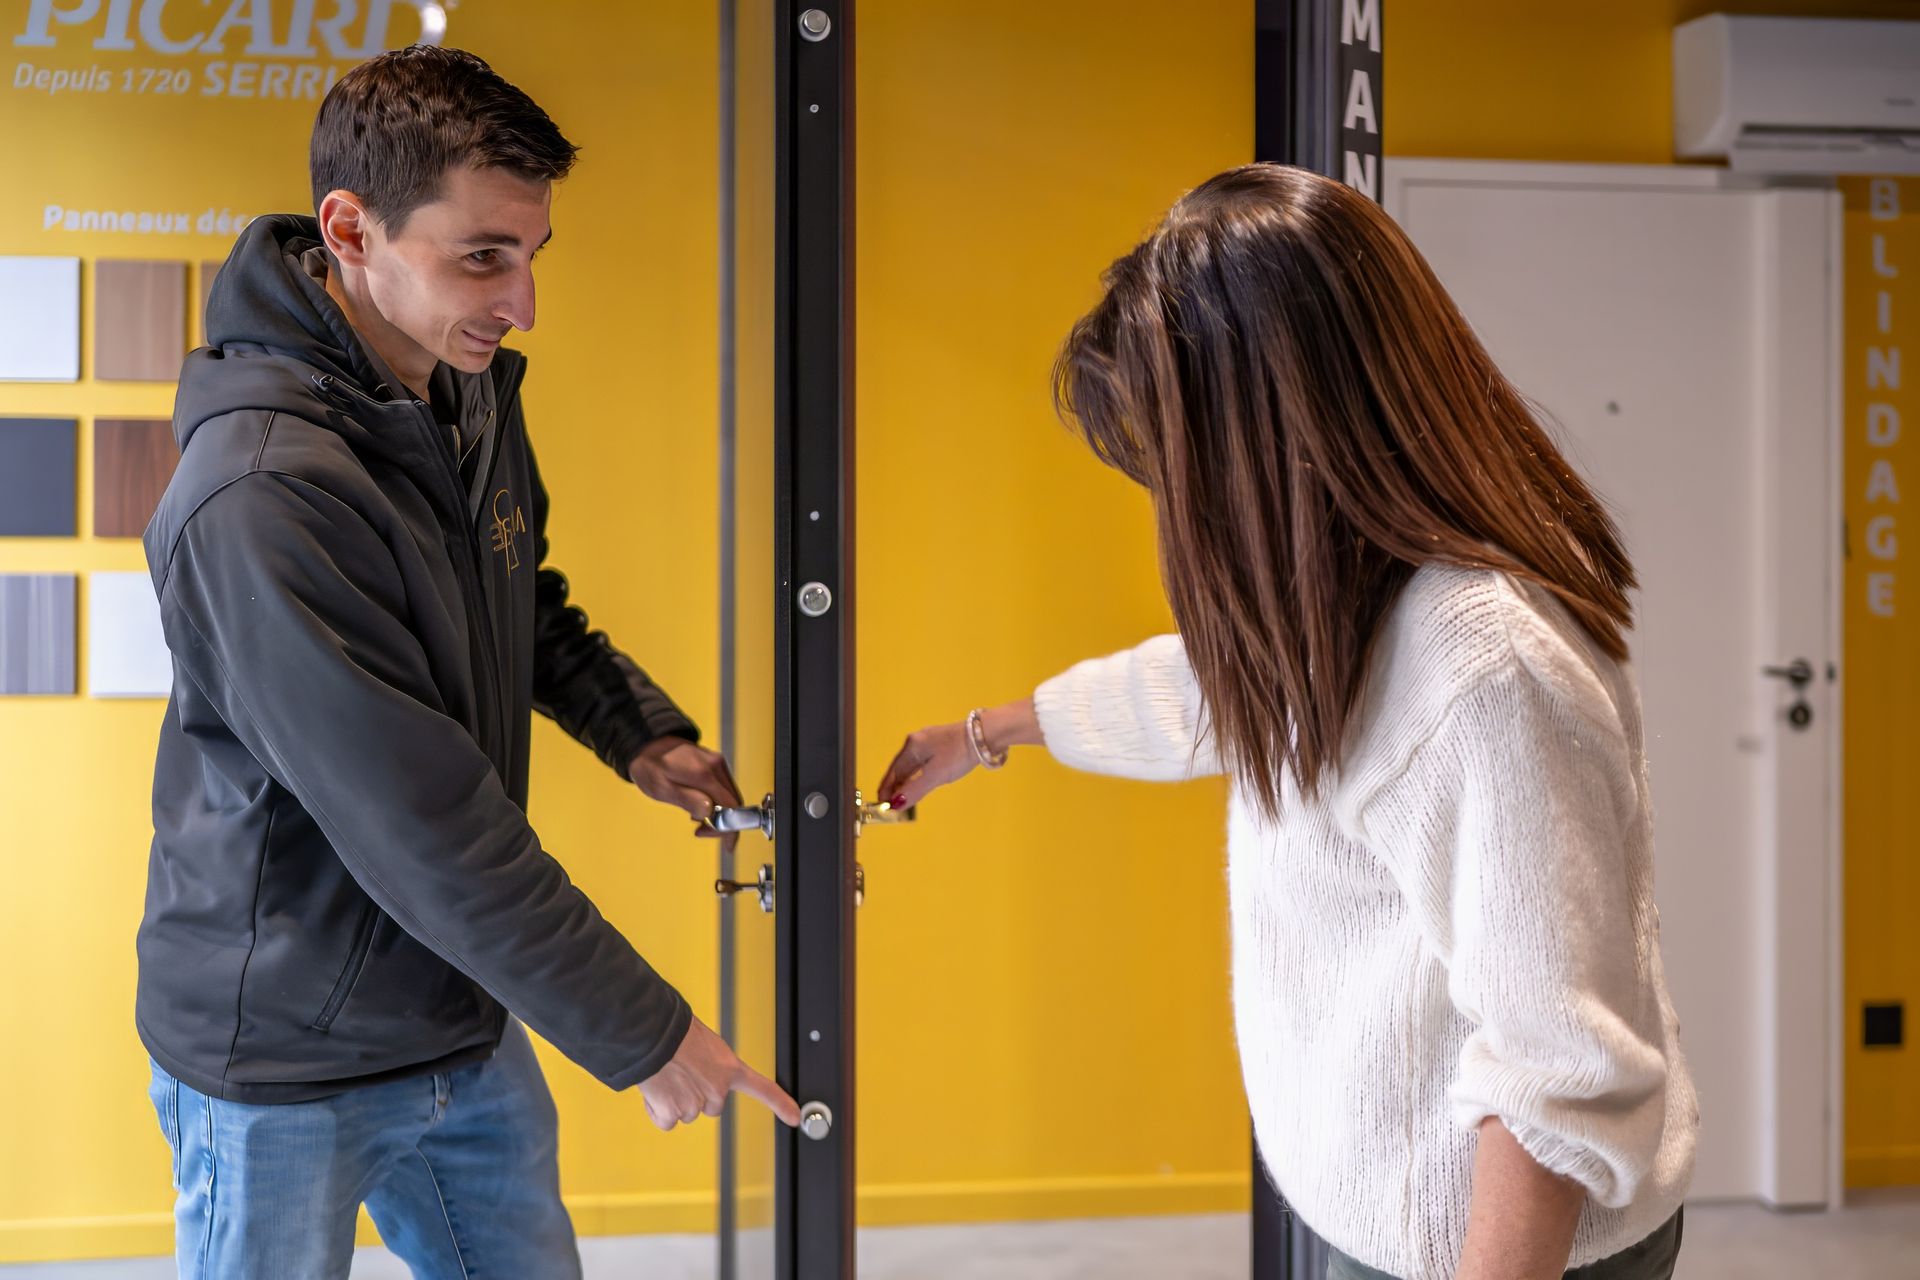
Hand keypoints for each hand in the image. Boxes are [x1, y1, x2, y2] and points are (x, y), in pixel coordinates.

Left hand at [629, 738, 741, 835]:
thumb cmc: (650, 767)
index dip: (730, 828)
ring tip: (694, 817)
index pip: (731, 806)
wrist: (646, 743)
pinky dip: (716, 802)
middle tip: (700, 831)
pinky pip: (723, 788)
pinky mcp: (714, 763)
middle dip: (723, 823)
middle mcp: (716, 765)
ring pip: (730, 796)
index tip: (725, 844)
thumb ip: (687, 799)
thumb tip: (709, 812)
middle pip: (734, 802)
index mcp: (704, 773)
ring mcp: (717, 762)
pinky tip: (698, 805)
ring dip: (719, 813)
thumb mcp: (662, 788)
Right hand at [639, 1015, 800, 1130]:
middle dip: (697, 1095)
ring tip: (666, 1075)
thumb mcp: (706, 1043)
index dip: (780, 1104)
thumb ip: (712, 1064)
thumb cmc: (675, 1032)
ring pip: (686, 1112)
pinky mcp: (674, 1113)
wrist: (652, 1036)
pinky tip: (656, 1090)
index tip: (795, 1117)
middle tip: (682, 1074)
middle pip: (711, 1106)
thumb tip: (701, 1071)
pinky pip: (667, 1121)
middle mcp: (717, 1090)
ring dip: (675, 1100)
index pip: (763, 1088)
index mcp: (730, 1068)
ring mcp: (696, 1103)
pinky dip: (659, 1110)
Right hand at [876, 722, 976, 812]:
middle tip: (892, 804)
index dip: (886, 789)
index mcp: (912, 746)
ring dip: (906, 782)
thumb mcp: (935, 775)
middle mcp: (916, 741)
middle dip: (895, 786)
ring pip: (911, 765)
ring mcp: (929, 741)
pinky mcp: (941, 744)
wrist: (985, 734)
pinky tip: (920, 782)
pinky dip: (917, 775)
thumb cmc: (959, 753)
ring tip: (904, 797)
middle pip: (900, 767)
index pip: (893, 771)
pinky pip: (922, 762)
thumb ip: (915, 790)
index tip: (882, 804)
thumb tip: (895, 804)